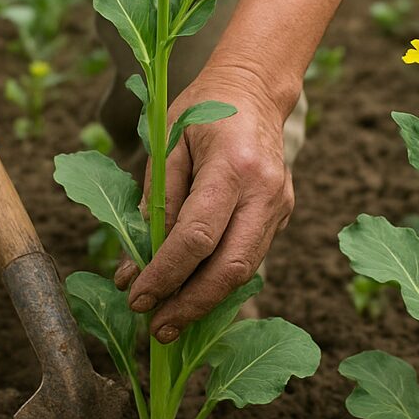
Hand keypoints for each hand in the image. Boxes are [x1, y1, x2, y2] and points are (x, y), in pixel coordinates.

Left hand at [115, 64, 294, 342]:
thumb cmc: (202, 109)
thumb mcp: (166, 143)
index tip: (137, 297)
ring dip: (206, 302)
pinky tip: (192, 295)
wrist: (255, 89)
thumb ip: (154, 202)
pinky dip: (220, 282)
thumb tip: (135, 266)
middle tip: (156, 329)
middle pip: (231, 267)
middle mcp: (265, 191)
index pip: (197, 236)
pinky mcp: (283, 214)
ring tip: (169, 322)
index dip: (165, 274)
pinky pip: (251, 258)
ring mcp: (280, 205)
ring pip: (246, 271)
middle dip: (191, 305)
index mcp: (233, 166)